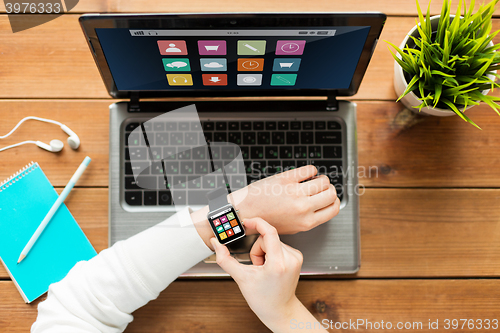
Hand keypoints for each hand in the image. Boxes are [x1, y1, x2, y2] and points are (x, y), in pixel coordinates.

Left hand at [191, 165, 339, 250]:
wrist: (245, 212)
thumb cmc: (265, 219)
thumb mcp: (292, 227)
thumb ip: (309, 218)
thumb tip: (322, 205)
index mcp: (307, 222)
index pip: (335, 208)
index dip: (334, 201)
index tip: (329, 198)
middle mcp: (303, 207)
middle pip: (332, 193)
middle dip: (329, 189)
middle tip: (321, 188)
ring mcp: (295, 192)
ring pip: (324, 180)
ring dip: (321, 179)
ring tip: (313, 180)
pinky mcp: (286, 179)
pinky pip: (310, 169)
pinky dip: (310, 170)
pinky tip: (305, 173)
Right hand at [211, 217, 326, 332]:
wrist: (279, 310)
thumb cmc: (263, 299)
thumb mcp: (241, 278)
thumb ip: (225, 259)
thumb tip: (216, 243)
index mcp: (278, 264)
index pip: (269, 232)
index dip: (256, 223)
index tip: (246, 222)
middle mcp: (291, 258)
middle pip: (267, 238)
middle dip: (257, 249)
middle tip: (256, 266)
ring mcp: (295, 257)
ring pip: (272, 240)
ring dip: (264, 251)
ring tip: (264, 269)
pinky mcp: (297, 256)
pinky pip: (279, 245)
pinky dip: (271, 253)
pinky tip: (270, 267)